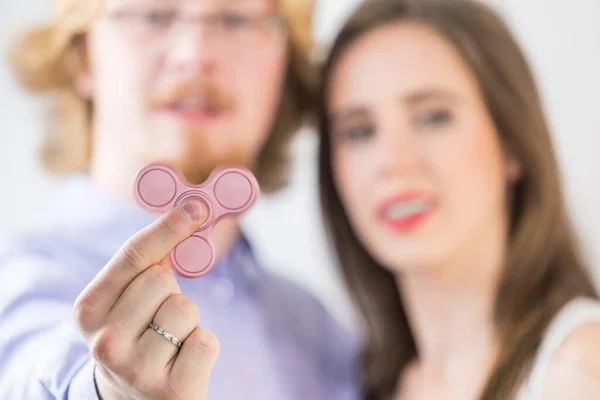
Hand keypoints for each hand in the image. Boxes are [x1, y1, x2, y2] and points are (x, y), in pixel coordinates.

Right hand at [73, 200, 218, 399]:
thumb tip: (193, 211)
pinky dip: (202, 346)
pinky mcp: (171, 391)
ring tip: (169, 342)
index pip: (132, 256)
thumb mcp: (125, 302)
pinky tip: (182, 361)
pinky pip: (206, 341)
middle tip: (158, 317)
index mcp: (88, 310)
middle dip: (170, 291)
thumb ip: (146, 264)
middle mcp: (105, 342)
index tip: (196, 208)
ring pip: (185, 309)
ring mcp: (136, 369)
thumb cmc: (136, 336)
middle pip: (162, 279)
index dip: (167, 228)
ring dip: (187, 321)